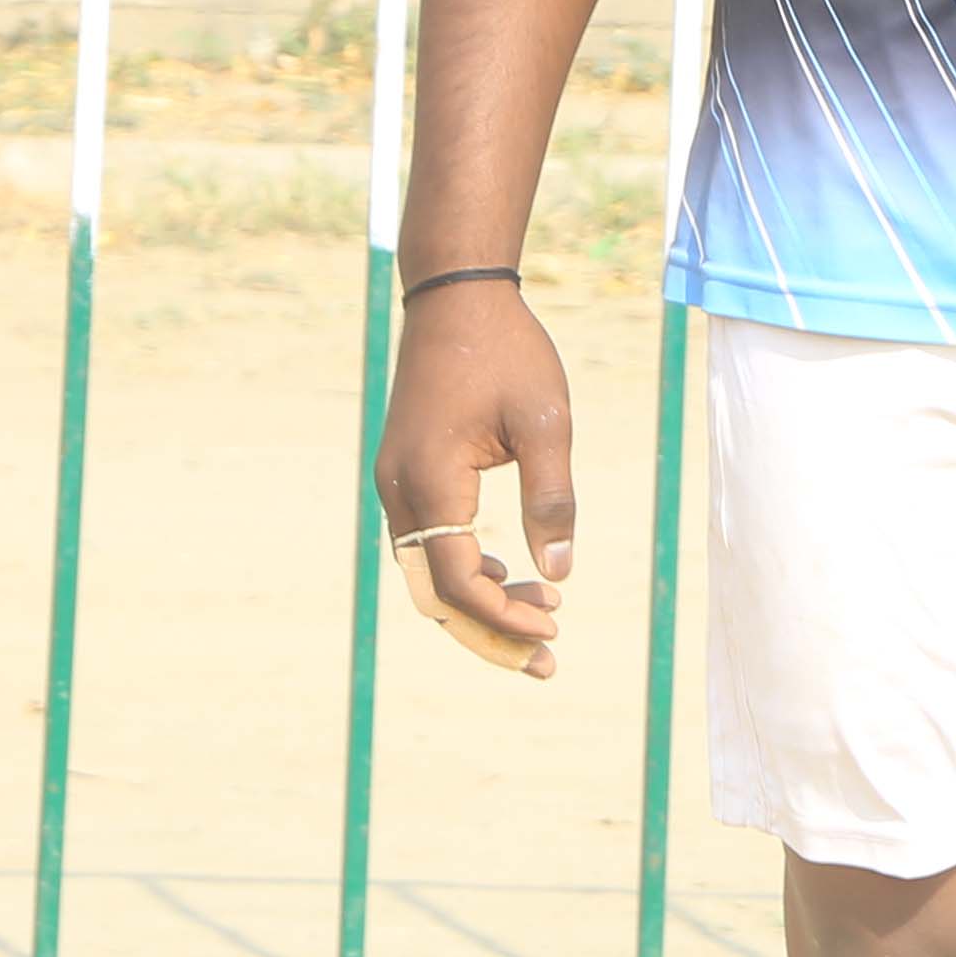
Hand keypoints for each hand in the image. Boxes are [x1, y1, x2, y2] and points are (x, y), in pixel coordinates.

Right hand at [372, 283, 573, 674]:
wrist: (456, 296)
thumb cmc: (508, 353)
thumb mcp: (545, 423)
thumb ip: (552, 497)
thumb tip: (561, 572)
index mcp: (430, 481)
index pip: (461, 582)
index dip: (506, 617)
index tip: (557, 627)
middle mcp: (398, 490)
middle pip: (434, 595)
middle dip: (489, 633)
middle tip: (547, 660)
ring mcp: (394, 482)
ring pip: (426, 573)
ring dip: (477, 605)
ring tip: (539, 618)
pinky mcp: (403, 472)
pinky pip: (424, 544)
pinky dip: (462, 571)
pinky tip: (509, 575)